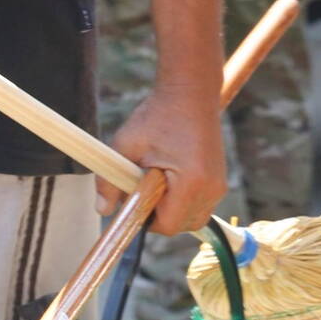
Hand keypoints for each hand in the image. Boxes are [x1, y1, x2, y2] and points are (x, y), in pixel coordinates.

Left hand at [106, 82, 227, 235]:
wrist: (189, 93)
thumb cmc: (157, 116)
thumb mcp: (126, 144)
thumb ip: (111, 180)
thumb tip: (101, 209)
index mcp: (192, 182)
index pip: (169, 225)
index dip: (147, 220)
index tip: (132, 203)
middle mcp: (212, 189)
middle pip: (183, 226)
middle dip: (159, 216)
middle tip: (141, 191)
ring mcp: (219, 186)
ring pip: (193, 218)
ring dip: (172, 209)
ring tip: (154, 181)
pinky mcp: (219, 181)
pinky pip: (200, 205)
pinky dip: (182, 201)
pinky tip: (167, 177)